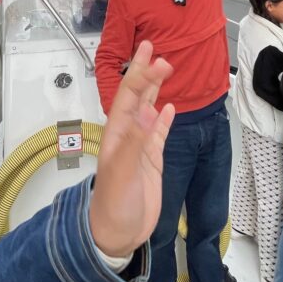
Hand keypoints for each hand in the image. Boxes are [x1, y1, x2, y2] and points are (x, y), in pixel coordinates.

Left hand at [89, 40, 174, 257]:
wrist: (116, 234)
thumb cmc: (114, 205)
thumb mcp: (125, 173)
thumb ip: (137, 141)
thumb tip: (150, 110)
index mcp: (117, 134)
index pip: (129, 96)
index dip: (140, 74)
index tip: (155, 56)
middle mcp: (127, 135)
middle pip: (136, 95)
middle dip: (143, 72)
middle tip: (153, 47)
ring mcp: (139, 147)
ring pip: (147, 109)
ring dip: (153, 88)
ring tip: (163, 67)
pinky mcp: (151, 160)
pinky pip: (158, 132)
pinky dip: (163, 118)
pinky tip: (168, 107)